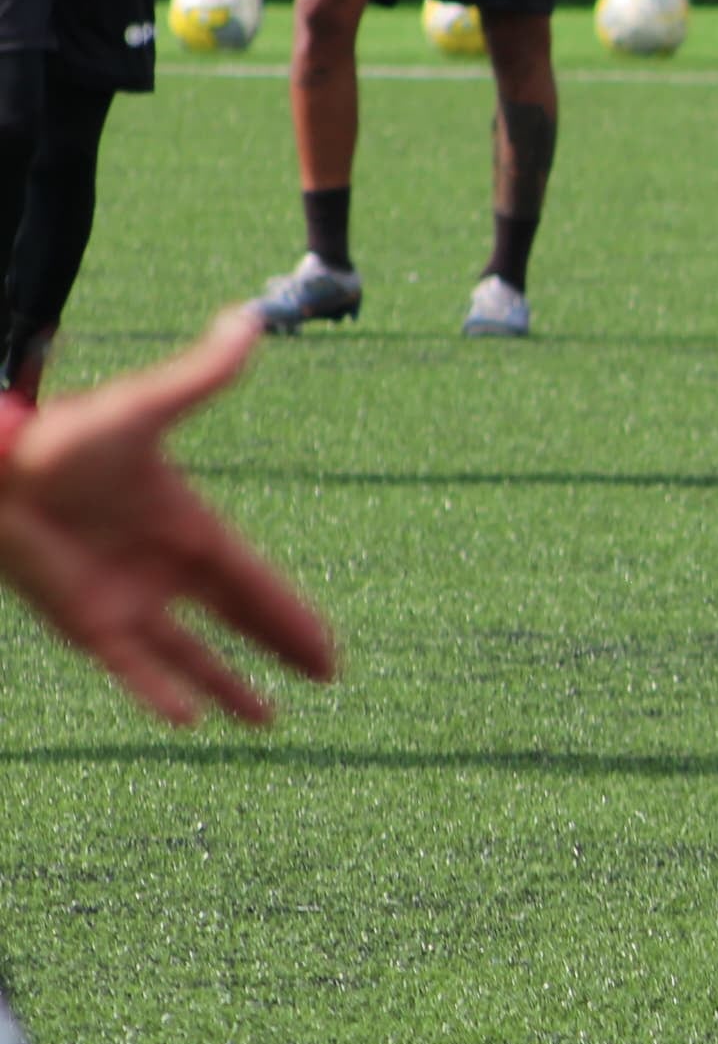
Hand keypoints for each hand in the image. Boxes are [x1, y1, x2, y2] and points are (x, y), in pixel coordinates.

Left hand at [0, 306, 336, 726]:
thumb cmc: (63, 436)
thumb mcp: (145, 407)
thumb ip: (202, 375)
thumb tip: (250, 319)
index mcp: (187, 525)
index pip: (253, 579)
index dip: (292, 612)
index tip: (329, 646)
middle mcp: (162, 569)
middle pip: (234, 619)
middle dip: (279, 646)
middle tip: (327, 676)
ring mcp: (124, 601)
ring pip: (188, 656)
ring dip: (227, 687)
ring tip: (263, 723)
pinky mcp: (84, 623)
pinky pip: (133, 667)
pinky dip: (161, 692)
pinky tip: (188, 721)